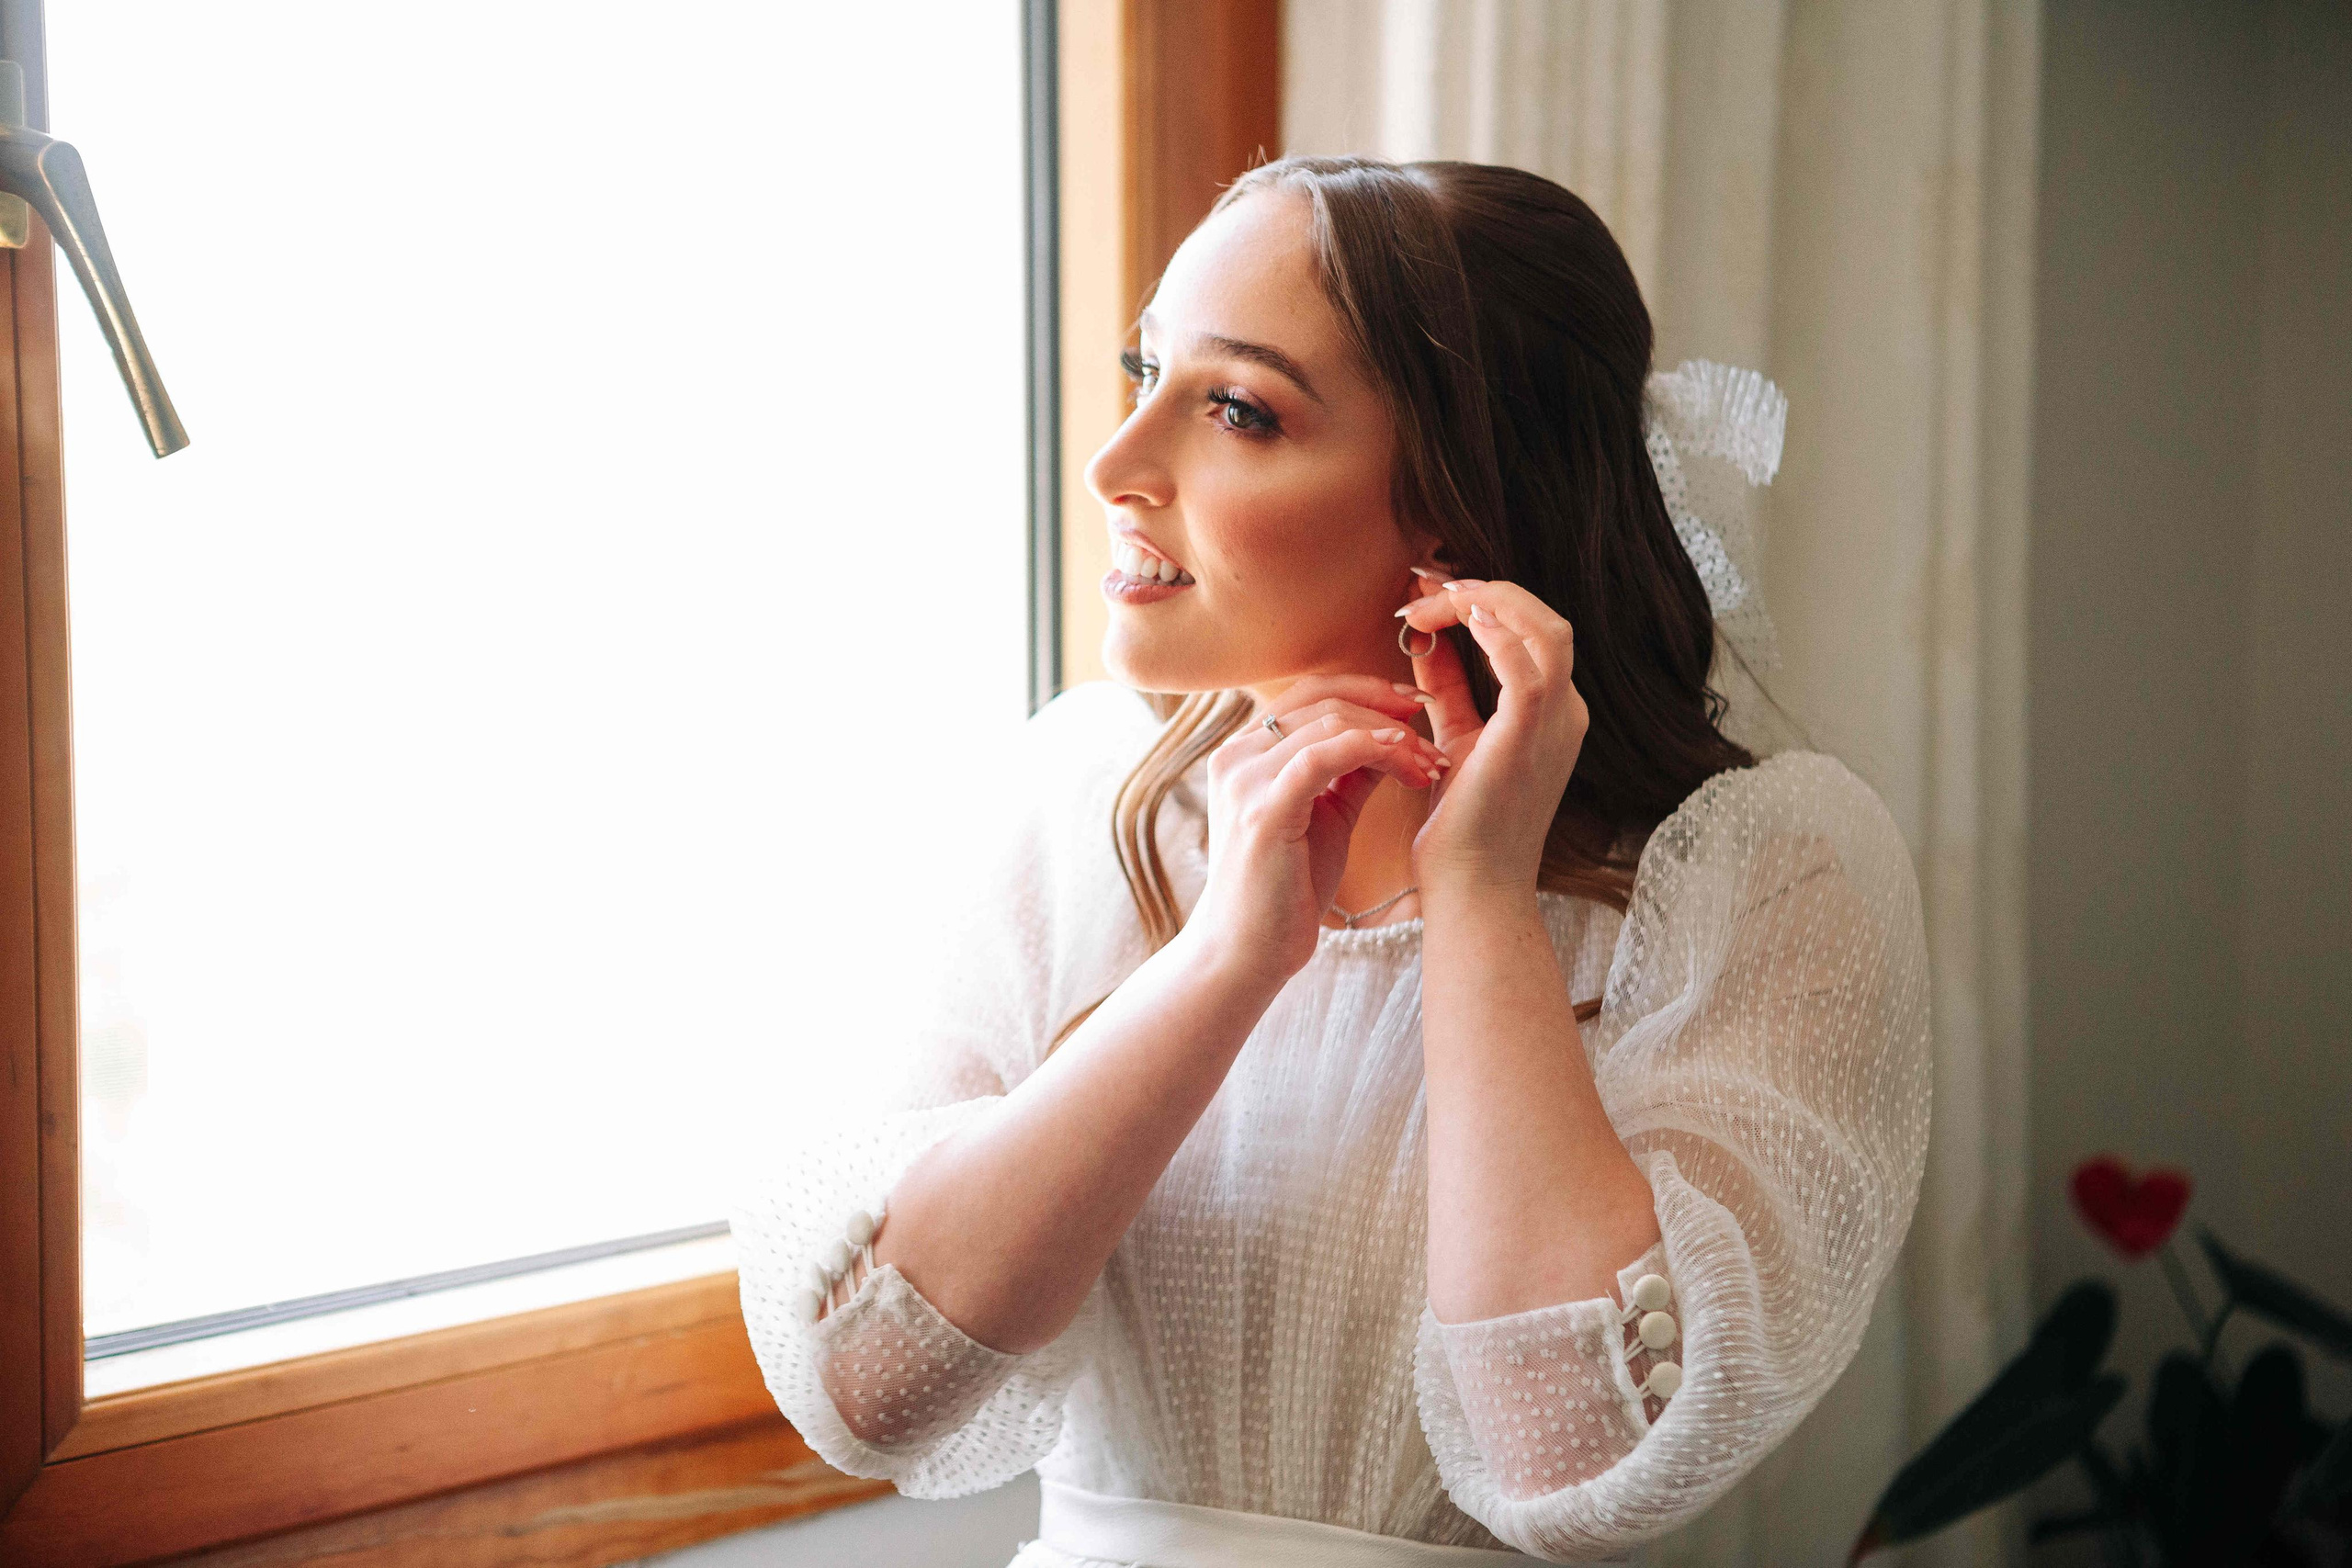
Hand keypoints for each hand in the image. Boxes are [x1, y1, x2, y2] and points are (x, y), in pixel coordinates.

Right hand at [1186, 674, 1450, 982]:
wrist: (1247, 953)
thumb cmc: (1286, 890)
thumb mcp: (1325, 817)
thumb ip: (1350, 774)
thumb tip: (1392, 736)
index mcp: (1245, 754)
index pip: (1308, 694)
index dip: (1365, 689)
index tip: (1414, 704)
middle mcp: (1236, 756)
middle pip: (1319, 696)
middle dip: (1384, 704)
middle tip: (1431, 726)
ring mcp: (1244, 780)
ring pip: (1328, 722)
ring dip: (1390, 735)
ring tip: (1428, 762)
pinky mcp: (1262, 810)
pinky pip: (1322, 756)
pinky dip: (1369, 747)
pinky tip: (1403, 760)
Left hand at [1397, 575, 1588, 895]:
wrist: (1471, 889)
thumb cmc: (1463, 827)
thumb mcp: (1455, 738)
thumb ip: (1449, 686)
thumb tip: (1425, 636)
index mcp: (1553, 712)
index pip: (1531, 630)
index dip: (1482, 600)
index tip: (1426, 593)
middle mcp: (1566, 713)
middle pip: (1544, 619)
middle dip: (1483, 590)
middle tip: (1426, 585)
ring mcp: (1555, 725)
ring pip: (1544, 629)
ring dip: (1484, 602)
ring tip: (1434, 598)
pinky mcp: (1529, 739)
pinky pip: (1526, 667)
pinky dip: (1492, 633)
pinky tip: (1451, 621)